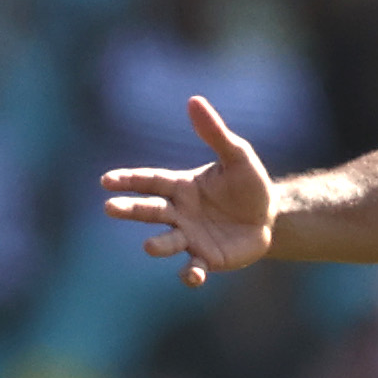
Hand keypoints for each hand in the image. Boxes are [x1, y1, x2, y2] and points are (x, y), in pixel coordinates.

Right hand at [100, 97, 277, 284]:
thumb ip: (214, 133)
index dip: (129, 180)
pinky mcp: (207, 259)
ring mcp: (190, 238)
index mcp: (181, 187)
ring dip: (159, 244)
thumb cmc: (248, 184)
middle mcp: (179, 213)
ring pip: (168, 241)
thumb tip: (194, 100)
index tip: (107, 180)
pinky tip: (192, 276)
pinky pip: (195, 268)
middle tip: (109, 208)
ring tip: (150, 246)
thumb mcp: (237, 155)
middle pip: (150, 210)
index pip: (150, 181)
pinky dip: (191, 274)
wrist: (270, 217)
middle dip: (130, 209)